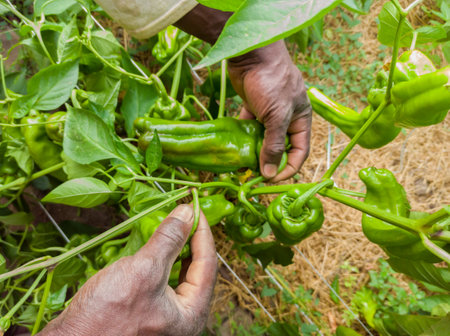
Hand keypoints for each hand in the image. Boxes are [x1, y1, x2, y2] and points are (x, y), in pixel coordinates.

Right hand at [40, 205, 216, 335]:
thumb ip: (169, 240)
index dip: (202, 232)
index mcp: (191, 313)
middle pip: (196, 268)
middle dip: (189, 239)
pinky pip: (161, 278)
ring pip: (177, 272)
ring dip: (174, 247)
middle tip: (184, 214)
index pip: (208, 264)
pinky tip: (152, 244)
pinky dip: (159, 259)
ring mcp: (164, 314)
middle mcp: (182, 316)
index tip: (195, 208)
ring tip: (170, 224)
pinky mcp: (146, 310)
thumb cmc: (107, 314)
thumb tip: (187, 213)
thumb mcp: (144, 270)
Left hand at [228, 40, 311, 181]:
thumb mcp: (277, 116)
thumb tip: (269, 174)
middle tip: (253, 174)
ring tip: (242, 164)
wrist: (251, 53)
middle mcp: (287, 118)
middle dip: (270, 162)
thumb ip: (274, 145)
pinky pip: (250, 127)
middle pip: (281, 147)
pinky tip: (234, 147)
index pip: (300, 152)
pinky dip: (244, 137)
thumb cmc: (271, 83)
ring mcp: (269, 113)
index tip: (271, 179)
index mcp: (301, 120)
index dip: (288, 168)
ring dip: (254, 152)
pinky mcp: (253, 107)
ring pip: (264, 139)